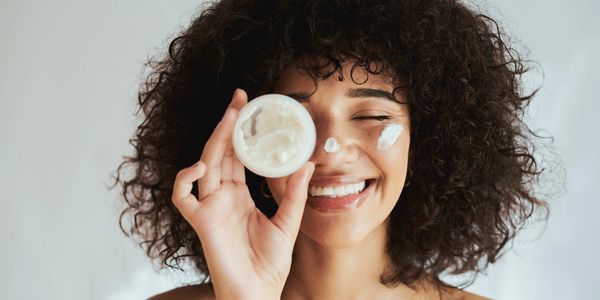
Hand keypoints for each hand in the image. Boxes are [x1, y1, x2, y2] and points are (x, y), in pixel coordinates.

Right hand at [172, 89, 314, 299]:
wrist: (258, 292)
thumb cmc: (269, 263)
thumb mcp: (288, 222)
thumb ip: (294, 194)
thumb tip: (308, 164)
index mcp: (240, 195)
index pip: (237, 156)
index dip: (241, 132)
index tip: (250, 108)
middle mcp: (222, 196)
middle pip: (220, 153)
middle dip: (227, 124)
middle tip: (239, 99)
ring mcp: (210, 207)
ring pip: (205, 165)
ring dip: (215, 140)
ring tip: (229, 117)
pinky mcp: (201, 222)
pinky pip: (182, 196)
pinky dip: (185, 179)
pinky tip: (202, 166)